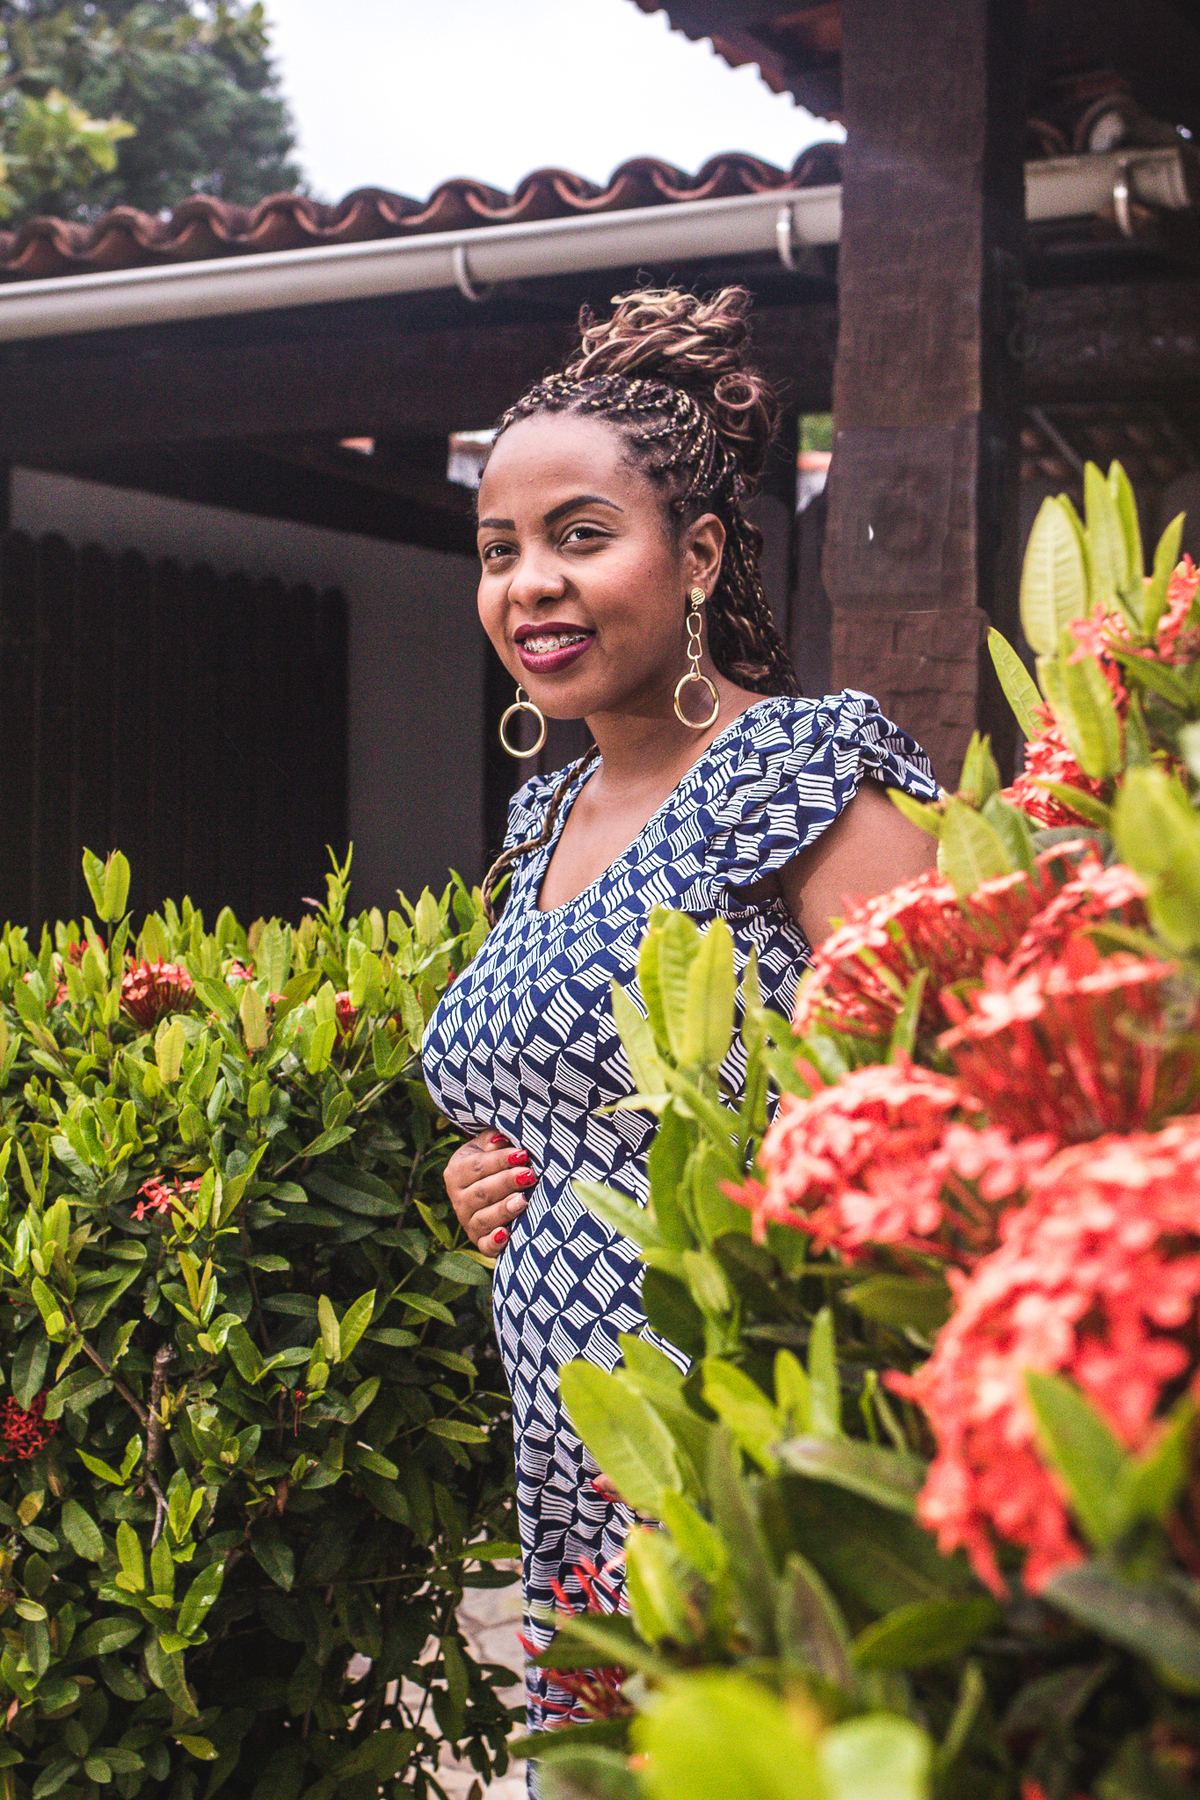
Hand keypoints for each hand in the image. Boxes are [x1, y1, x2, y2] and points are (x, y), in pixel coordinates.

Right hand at [443, 1127, 536, 1254]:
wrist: (491, 1185)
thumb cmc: (494, 1161)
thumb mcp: (488, 1146)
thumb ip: (493, 1140)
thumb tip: (499, 1140)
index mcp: (456, 1172)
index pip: (478, 1167)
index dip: (501, 1161)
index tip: (523, 1155)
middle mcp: (458, 1199)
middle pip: (482, 1192)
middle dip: (507, 1183)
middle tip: (529, 1176)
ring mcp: (468, 1222)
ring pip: (484, 1218)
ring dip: (503, 1210)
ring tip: (523, 1200)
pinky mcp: (480, 1241)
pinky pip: (486, 1245)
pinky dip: (495, 1242)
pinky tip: (507, 1234)